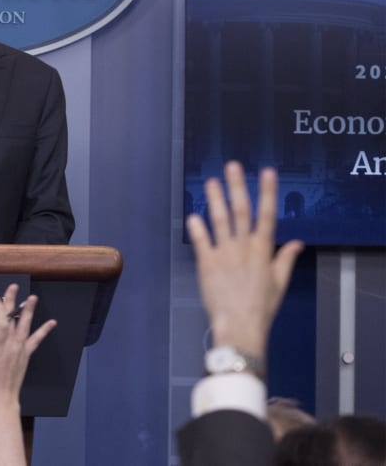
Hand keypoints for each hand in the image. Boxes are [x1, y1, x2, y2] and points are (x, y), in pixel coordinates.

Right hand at [0, 284, 55, 409]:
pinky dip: (44, 331)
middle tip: (12, 287)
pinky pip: (36, 340)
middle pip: (12, 320)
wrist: (2, 397)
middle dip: (11, 302)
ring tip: (32, 297)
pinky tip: (52, 322)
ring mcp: (20, 349)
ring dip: (28, 311)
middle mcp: (11, 346)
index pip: (0, 323)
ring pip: (25, 326)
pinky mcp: (26, 354)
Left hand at [186, 162, 303, 360]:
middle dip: (237, 187)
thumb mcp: (279, 283)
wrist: (241, 324)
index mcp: (263, 250)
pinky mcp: (206, 263)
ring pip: (219, 221)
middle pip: (241, 211)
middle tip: (232, 166)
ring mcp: (224, 253)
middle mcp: (243, 247)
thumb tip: (298, 243)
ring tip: (210, 182)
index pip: (267, 215)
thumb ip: (285, 260)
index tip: (267, 172)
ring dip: (215, 199)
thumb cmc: (261, 306)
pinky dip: (197, 228)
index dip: (267, 192)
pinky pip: (201, 241)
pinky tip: (193, 214)